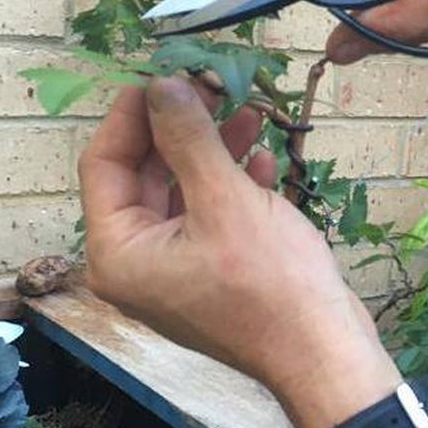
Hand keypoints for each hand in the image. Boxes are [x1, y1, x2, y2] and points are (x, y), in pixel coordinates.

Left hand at [78, 78, 398, 427]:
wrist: (324, 352)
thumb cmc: (270, 281)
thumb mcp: (224, 198)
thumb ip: (187, 137)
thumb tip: (160, 84)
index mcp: (118, 253)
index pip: (103, 164)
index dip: (131, 114)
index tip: (165, 74)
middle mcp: (137, 264)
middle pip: (145, 176)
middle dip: (182, 130)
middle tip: (214, 88)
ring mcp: (175, 272)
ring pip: (183, 193)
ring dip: (214, 152)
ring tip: (251, 115)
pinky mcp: (212, 275)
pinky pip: (209, 218)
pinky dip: (231, 186)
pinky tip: (262, 163)